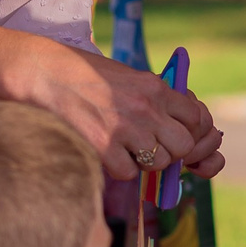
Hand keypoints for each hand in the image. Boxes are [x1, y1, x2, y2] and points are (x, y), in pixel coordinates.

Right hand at [20, 43, 225, 180]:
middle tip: (152, 147)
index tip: (176, 135)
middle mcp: (147, 107)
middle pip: (184, 146)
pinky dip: (120, 168)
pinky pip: (129, 173)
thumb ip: (157, 99)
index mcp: (156, 87)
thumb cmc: (88, 75)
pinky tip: (107, 152)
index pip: (198, 118)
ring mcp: (126, 128)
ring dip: (145, 162)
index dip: (192, 132)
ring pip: (159, 163)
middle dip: (172, 152)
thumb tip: (181, 127)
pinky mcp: (104, 146)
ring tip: (126, 148)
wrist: (47, 73)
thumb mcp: (131, 77)